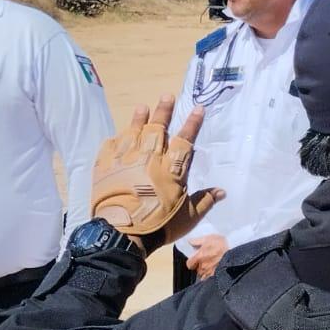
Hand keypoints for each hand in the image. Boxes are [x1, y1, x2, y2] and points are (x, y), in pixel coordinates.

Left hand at [91, 96, 220, 250]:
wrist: (121, 233)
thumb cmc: (160, 224)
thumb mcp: (189, 216)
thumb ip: (205, 201)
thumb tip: (222, 191)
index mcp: (172, 168)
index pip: (185, 139)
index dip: (192, 123)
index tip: (198, 108)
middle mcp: (149, 157)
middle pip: (158, 128)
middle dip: (164, 111)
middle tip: (167, 96)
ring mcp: (125, 159)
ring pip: (133, 132)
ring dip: (139, 118)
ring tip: (143, 106)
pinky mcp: (106, 166)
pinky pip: (111, 146)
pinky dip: (116, 139)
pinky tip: (118, 134)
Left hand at [186, 234, 229, 279]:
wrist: (234, 250)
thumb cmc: (221, 244)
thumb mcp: (208, 238)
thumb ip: (197, 241)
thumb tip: (189, 241)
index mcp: (199, 257)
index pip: (189, 264)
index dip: (191, 262)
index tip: (194, 260)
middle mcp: (203, 266)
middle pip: (197, 270)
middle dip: (199, 267)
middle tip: (205, 261)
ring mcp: (210, 272)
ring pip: (203, 275)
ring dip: (205, 272)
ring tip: (210, 267)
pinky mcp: (217, 274)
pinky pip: (210, 279)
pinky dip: (210, 276)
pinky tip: (214, 272)